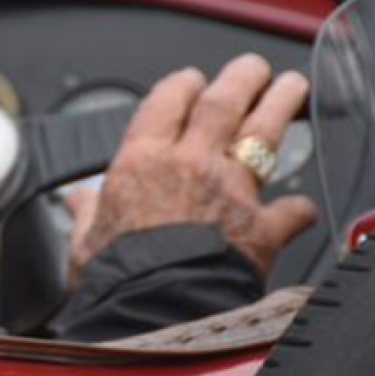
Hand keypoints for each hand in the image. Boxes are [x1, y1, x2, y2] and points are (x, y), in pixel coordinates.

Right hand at [66, 55, 318, 283]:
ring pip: (264, 131)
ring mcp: (232, 191)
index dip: (182, 85)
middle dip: (241, 77)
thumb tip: (74, 200)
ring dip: (281, 104)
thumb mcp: (84, 240)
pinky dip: (297, 210)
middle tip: (252, 67)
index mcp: (142, 162)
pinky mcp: (263, 227)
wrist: (154, 309)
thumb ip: (85, 213)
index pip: (167, 102)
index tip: (190, 79)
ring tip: (293, 87)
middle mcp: (191, 164)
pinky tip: (300, 208)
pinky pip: (291, 211)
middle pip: (223, 102)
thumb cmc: (116, 277)